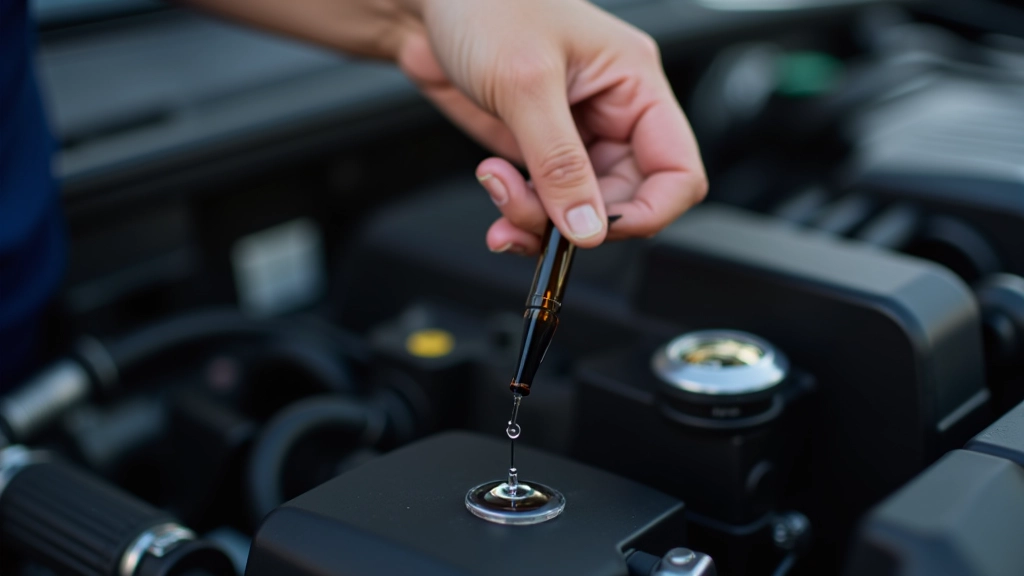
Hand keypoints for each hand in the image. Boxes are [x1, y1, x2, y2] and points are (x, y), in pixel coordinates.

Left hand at [397, 0, 706, 252]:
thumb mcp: (526, 83)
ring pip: (580, 210)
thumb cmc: (483, 3)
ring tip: (500, 191)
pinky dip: (519, 209)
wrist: (425, 1)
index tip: (600, 229)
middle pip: (624, 201)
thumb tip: (588, 227)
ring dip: (538, 218)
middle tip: (530, 213)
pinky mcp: (536, 149)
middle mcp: (611, 112)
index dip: (650, 212)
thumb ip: (558, 163)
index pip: (678, 171)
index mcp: (634, 84)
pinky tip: (494, 184)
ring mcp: (572, 134)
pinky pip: (544, 201)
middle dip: (576, 219)